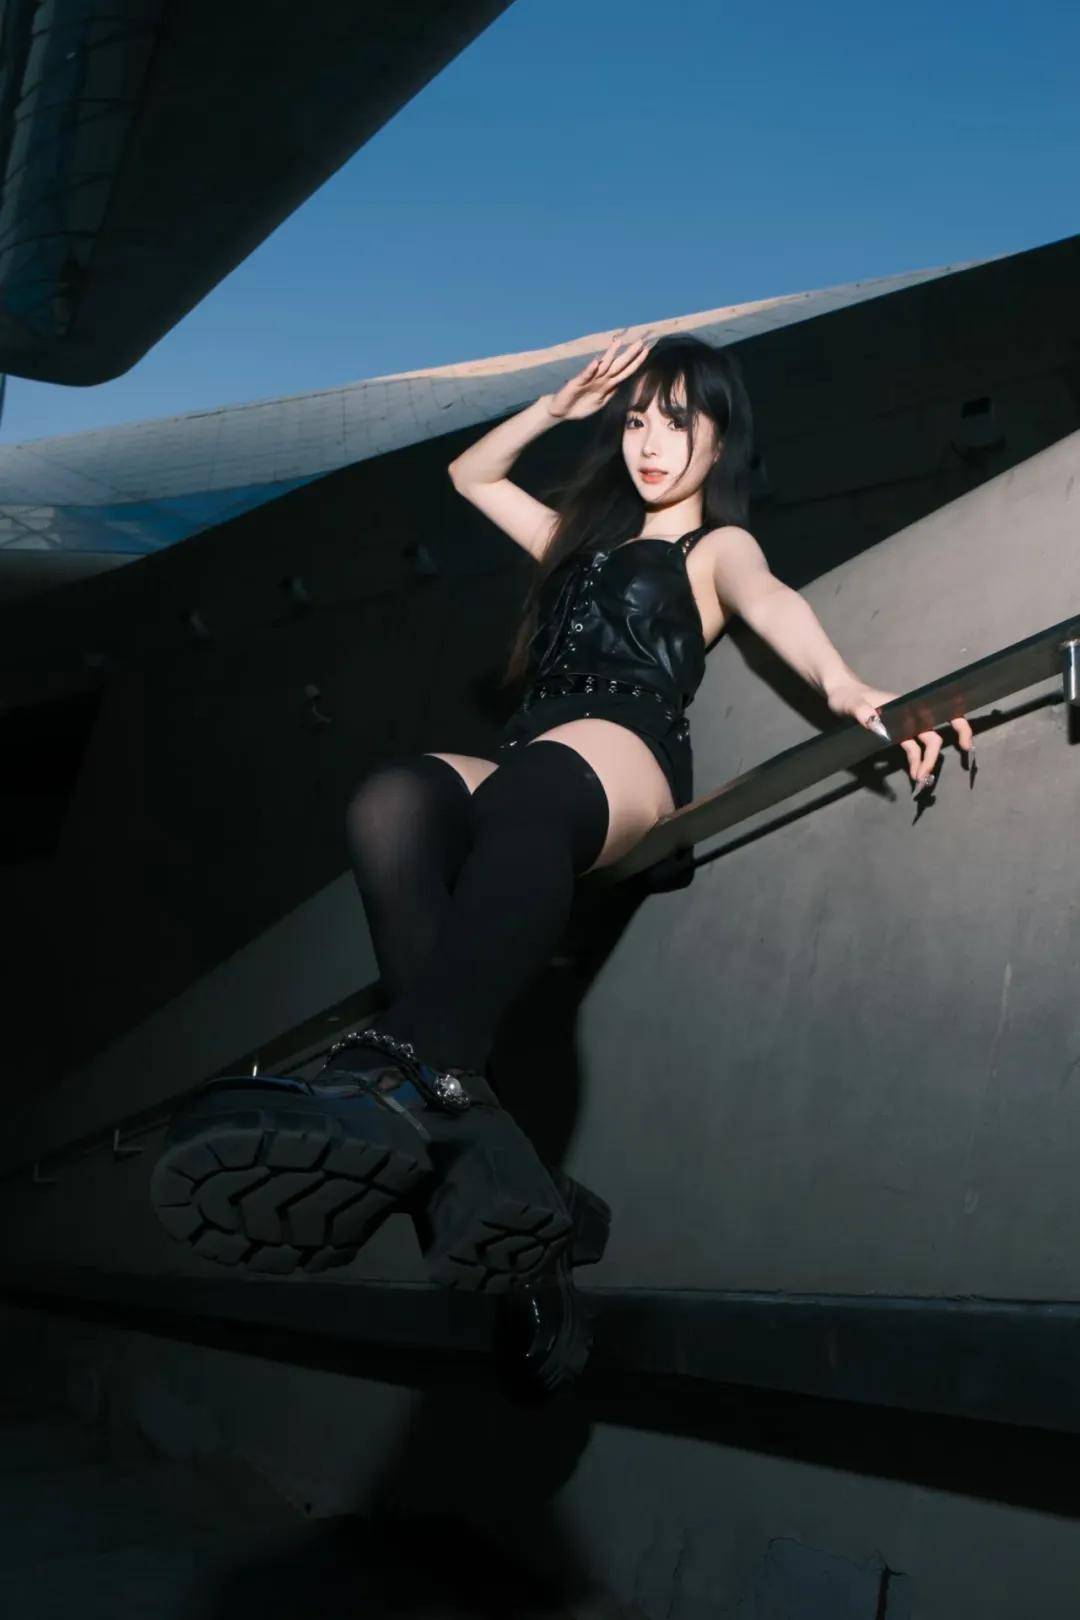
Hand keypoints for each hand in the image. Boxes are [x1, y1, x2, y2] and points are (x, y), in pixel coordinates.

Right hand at [546, 327, 653, 420]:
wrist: (562, 411)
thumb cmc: (581, 405)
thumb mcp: (601, 402)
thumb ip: (611, 393)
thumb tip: (622, 383)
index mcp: (607, 384)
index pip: (625, 371)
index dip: (636, 362)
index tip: (646, 351)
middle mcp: (600, 378)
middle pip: (617, 365)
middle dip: (629, 354)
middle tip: (640, 342)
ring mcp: (589, 379)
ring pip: (602, 366)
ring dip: (610, 354)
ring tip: (618, 342)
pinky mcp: (576, 383)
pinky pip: (585, 375)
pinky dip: (590, 370)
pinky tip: (596, 362)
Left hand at [826, 679, 974, 791]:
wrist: (839, 694)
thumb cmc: (846, 695)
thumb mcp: (850, 704)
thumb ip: (862, 712)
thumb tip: (877, 725)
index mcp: (906, 705)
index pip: (939, 713)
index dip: (959, 726)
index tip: (965, 745)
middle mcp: (910, 715)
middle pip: (932, 737)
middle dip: (933, 757)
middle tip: (926, 777)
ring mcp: (904, 725)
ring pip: (924, 746)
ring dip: (925, 763)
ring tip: (919, 781)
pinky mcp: (896, 734)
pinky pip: (912, 750)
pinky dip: (915, 762)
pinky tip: (913, 774)